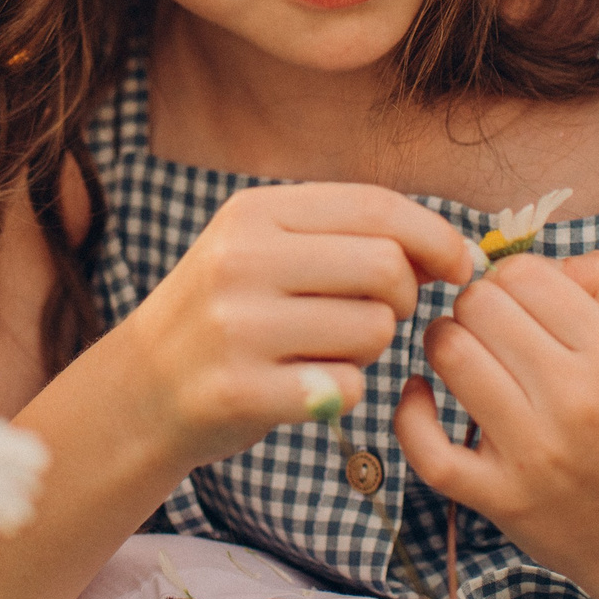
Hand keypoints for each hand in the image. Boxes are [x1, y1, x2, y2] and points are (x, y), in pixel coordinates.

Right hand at [108, 183, 473, 472]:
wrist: (139, 391)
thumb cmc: (228, 318)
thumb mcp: (262, 250)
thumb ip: (344, 237)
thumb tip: (451, 250)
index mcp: (253, 214)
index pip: (374, 206)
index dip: (434, 235)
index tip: (460, 265)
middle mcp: (241, 260)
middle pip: (386, 267)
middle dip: (403, 297)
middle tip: (376, 316)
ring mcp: (237, 327)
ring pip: (375, 330)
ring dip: (371, 349)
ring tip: (327, 351)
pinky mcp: (240, 391)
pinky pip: (349, 388)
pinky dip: (345, 392)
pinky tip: (308, 388)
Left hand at [396, 251, 598, 597]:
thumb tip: (544, 256)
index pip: (523, 274)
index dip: (506, 280)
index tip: (510, 302)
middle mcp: (577, 399)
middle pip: (479, 306)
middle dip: (472, 308)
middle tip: (484, 331)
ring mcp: (535, 453)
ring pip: (449, 353)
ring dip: (441, 345)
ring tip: (459, 357)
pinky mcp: (501, 500)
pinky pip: (425, 443)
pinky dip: (409, 412)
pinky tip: (421, 396)